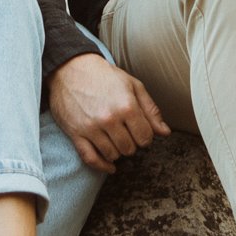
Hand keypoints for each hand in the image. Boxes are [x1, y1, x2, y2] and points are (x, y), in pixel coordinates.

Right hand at [48, 52, 171, 173]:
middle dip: (131, 144)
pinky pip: (90, 158)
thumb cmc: (105, 76)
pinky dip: (102, 166)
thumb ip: (151, 110)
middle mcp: (109, 119)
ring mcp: (91, 128)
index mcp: (127, 106)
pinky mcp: (76, 133)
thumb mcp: (133, 85)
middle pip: (129, 149)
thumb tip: (165, 132)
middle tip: (127, 134)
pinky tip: (109, 166)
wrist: (71, 68)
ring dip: (117, 151)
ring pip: (112, 155)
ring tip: (115, 140)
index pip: (145, 137)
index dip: (145, 137)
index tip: (140, 132)